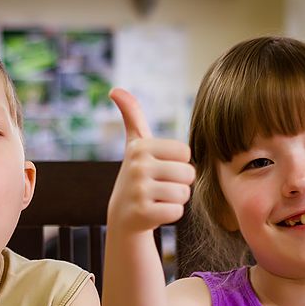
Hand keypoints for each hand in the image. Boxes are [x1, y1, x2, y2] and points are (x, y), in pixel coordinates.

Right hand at [107, 88, 195, 232]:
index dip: (179, 163)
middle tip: (161, 187)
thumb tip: (116, 90)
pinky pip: (177, 212)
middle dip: (180, 183)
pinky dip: (171, 215)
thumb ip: (132, 116)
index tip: (161, 169)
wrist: (123, 215)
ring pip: (184, 193)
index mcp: (140, 147)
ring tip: (158, 198)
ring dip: (176, 199)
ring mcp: (139, 191)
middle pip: (188, 173)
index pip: (185, 152)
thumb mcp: (135, 145)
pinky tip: (155, 212)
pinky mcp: (143, 214)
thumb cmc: (138, 176)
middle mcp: (137, 166)